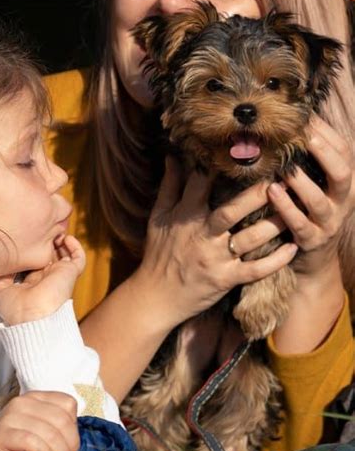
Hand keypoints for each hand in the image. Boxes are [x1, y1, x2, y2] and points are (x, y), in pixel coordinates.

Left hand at [0, 235, 85, 324]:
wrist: (31, 316)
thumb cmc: (15, 310)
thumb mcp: (1, 291)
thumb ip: (3, 276)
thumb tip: (3, 265)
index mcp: (33, 281)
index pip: (36, 262)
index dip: (34, 250)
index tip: (26, 238)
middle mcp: (47, 277)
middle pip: (51, 255)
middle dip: (47, 242)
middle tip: (42, 231)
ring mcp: (59, 274)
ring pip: (65, 254)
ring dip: (61, 241)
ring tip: (55, 232)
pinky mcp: (70, 272)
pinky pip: (78, 257)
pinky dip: (75, 246)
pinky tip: (66, 238)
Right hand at [0, 391, 79, 450]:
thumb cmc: (18, 449)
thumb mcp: (41, 431)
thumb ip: (57, 426)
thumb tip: (76, 437)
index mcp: (35, 397)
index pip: (68, 403)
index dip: (74, 428)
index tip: (69, 447)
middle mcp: (22, 402)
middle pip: (62, 420)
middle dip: (70, 446)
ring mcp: (11, 415)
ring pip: (51, 432)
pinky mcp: (2, 433)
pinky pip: (33, 441)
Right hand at [136, 157, 297, 327]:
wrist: (155, 296)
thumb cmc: (158, 252)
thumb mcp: (159, 217)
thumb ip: (169, 186)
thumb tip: (173, 157)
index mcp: (185, 216)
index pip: (200, 185)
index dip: (217, 168)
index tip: (238, 154)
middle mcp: (203, 236)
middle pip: (232, 211)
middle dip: (256, 195)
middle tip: (278, 180)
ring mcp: (216, 259)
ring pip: (250, 239)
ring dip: (274, 224)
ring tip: (295, 209)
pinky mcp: (226, 280)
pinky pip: (255, 270)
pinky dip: (276, 261)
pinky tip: (292, 247)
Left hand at [268, 116, 353, 278]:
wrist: (314, 257)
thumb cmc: (308, 209)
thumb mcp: (315, 183)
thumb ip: (309, 159)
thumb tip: (294, 121)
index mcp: (345, 182)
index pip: (343, 151)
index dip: (325, 132)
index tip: (304, 116)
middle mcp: (343, 201)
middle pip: (342, 173)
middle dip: (323, 153)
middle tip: (303, 136)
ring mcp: (329, 222)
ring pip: (319, 201)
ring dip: (300, 182)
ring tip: (283, 168)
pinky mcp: (312, 240)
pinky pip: (300, 224)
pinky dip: (286, 207)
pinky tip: (271, 192)